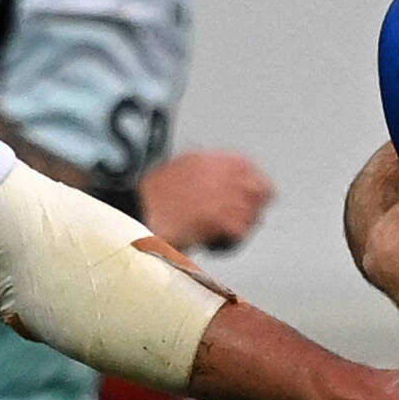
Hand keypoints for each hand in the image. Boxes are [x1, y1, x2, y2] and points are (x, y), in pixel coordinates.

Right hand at [140, 148, 272, 254]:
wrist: (139, 213)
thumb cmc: (153, 196)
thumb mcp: (181, 167)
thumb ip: (208, 169)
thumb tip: (226, 176)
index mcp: (211, 159)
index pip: (248, 167)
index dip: (256, 181)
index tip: (258, 191)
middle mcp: (221, 175)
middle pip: (258, 189)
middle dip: (255, 204)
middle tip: (249, 215)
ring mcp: (223, 197)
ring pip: (252, 212)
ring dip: (244, 224)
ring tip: (228, 230)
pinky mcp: (221, 220)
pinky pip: (241, 231)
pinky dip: (232, 240)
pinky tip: (219, 241)